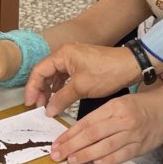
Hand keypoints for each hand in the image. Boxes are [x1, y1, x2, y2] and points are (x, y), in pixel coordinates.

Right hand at [24, 43, 138, 116]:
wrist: (131, 66)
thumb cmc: (108, 72)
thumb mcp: (82, 87)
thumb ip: (62, 98)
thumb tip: (48, 110)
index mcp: (64, 54)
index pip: (39, 71)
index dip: (32, 88)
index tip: (30, 103)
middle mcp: (67, 53)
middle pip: (46, 72)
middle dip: (41, 90)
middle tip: (39, 107)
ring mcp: (76, 58)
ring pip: (56, 75)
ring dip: (51, 90)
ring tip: (48, 105)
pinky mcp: (83, 64)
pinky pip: (66, 76)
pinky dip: (61, 87)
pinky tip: (61, 98)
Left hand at [48, 82, 162, 163]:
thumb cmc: (142, 104)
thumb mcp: (120, 102)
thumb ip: (102, 116)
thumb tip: (78, 133)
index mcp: (116, 106)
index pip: (87, 122)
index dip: (70, 134)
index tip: (57, 143)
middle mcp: (124, 120)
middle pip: (92, 135)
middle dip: (71, 146)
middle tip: (56, 155)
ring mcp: (134, 134)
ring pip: (105, 147)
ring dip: (85, 155)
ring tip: (71, 160)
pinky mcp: (142, 146)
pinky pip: (122, 155)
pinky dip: (107, 160)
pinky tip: (95, 162)